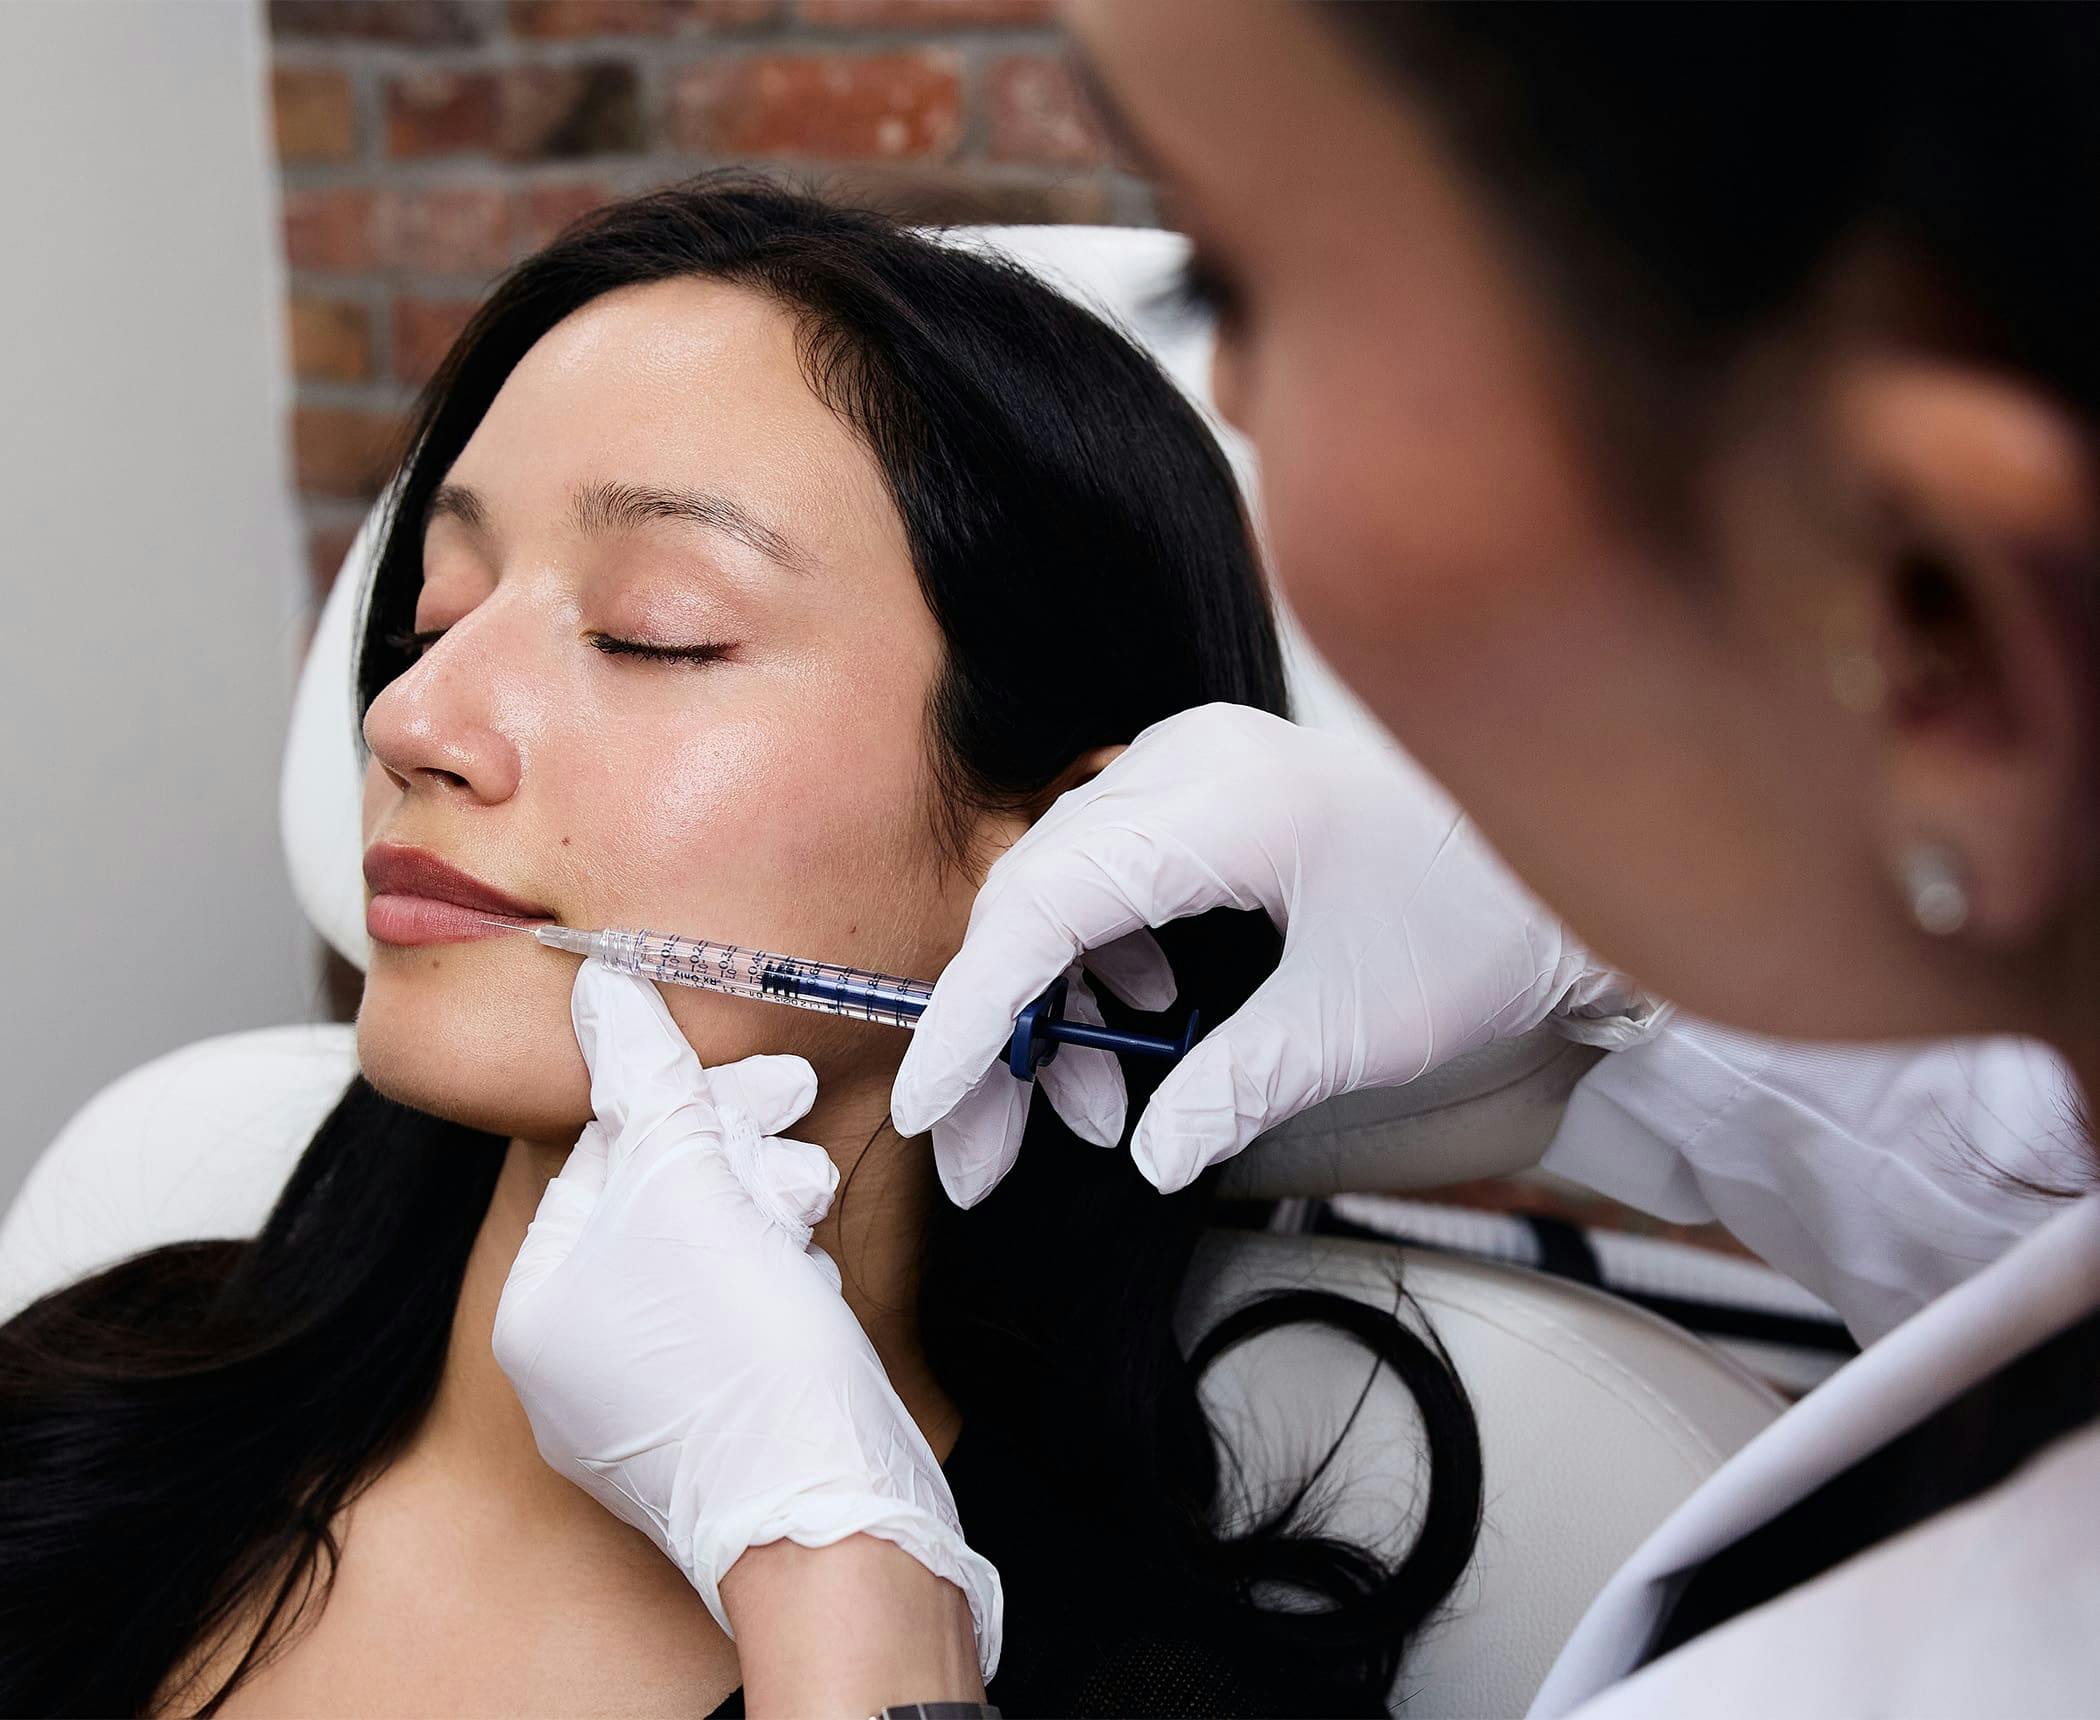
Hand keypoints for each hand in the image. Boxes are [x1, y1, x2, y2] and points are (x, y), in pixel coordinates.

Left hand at [493, 959, 1001, 1678]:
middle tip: (804, 1140)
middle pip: (659, 1202)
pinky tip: (812, 1283)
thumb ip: (647, 1083)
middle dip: (739, 1159)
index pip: (606, 1154)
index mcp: (536, 1306)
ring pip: (707, 1256)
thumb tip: (599, 989)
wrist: (829, 1518)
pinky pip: (737, 1318)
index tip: (775, 1081)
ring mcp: (638, 1408)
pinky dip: (780, 1281)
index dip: (692, 1102)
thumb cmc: (743, 1355)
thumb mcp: (690, 1190)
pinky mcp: (711, 1431)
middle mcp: (571, 1363)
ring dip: (769, 1212)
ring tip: (809, 1215)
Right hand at [893, 702, 1662, 1203]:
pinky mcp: (1208, 793)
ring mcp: (1194, 766)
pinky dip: (1102, 966)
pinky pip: (1108, 877)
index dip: (976, 1017)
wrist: (1570, 883)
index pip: (1045, 908)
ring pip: (1062, 893)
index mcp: (1222, 803)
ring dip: (1054, 1009)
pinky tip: (1141, 1030)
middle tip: (991, 1157)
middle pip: (1036, 901)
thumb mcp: (1354, 1032)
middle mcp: (1187, 761)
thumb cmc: (1485, 938)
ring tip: (1094, 1114)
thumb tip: (1144, 1153)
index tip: (935, 1110)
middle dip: (1007, 1038)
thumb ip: (1230, 1088)